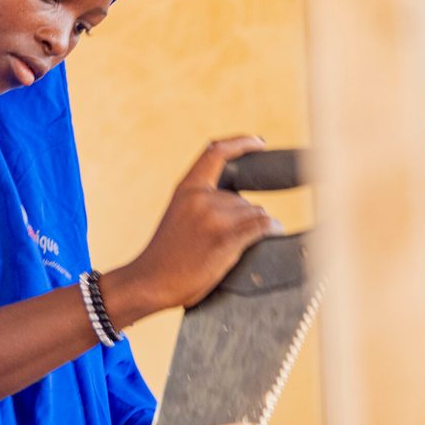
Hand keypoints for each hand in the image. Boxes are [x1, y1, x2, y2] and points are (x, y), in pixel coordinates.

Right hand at [124, 136, 283, 311]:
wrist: (150, 282)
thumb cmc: (166, 257)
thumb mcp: (178, 216)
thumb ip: (201, 204)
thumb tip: (241, 206)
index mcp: (187, 190)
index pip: (215, 153)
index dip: (241, 143)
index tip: (259, 142)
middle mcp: (201, 198)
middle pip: (244, 200)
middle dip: (246, 219)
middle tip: (228, 243)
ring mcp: (213, 218)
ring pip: (255, 214)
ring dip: (257, 229)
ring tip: (234, 249)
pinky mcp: (225, 239)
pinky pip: (262, 226)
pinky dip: (272, 230)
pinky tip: (274, 233)